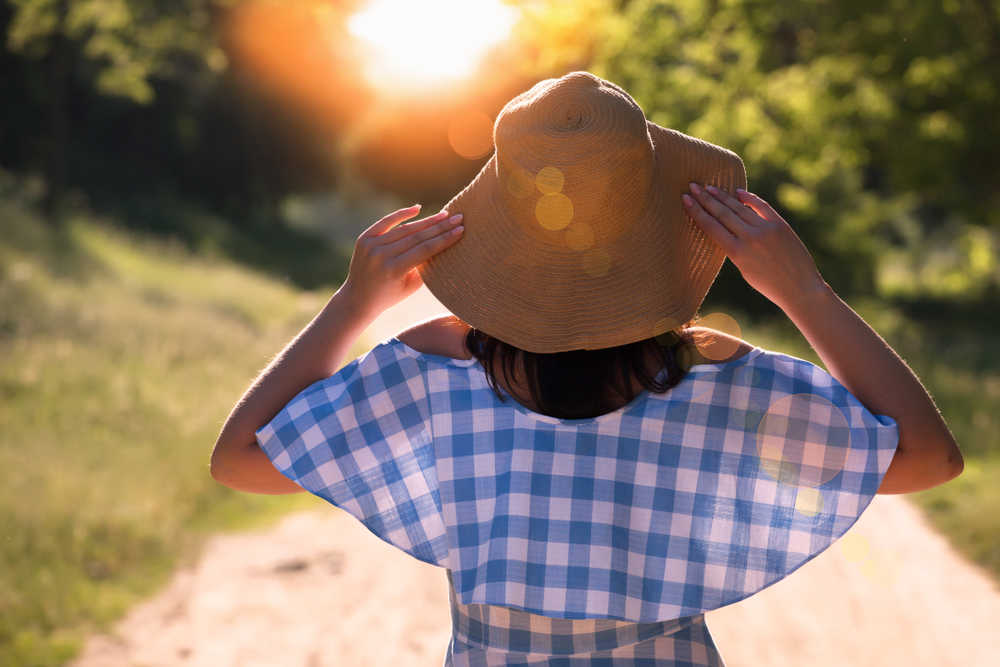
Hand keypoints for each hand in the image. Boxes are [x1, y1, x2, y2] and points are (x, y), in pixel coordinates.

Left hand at [341, 205, 463, 316]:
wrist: (358, 299)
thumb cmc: (390, 296)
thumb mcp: (411, 286)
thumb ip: (426, 266)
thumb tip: (442, 243)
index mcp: (394, 269)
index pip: (425, 249)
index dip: (445, 239)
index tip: (461, 230)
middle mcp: (382, 255)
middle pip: (417, 236)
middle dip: (440, 227)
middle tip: (458, 217)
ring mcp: (371, 245)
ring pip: (405, 229)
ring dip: (427, 221)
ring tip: (444, 215)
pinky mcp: (364, 239)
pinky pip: (386, 222)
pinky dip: (402, 214)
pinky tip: (418, 208)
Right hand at [682, 184, 826, 310]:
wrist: (800, 288)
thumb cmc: (769, 286)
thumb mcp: (744, 270)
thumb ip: (735, 250)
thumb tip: (729, 230)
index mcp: (737, 253)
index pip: (710, 226)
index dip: (696, 211)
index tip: (685, 199)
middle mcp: (750, 238)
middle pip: (722, 213)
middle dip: (705, 198)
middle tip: (692, 186)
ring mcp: (766, 229)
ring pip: (739, 207)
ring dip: (722, 196)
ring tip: (709, 187)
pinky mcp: (780, 224)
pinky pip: (761, 206)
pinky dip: (749, 198)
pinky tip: (737, 192)